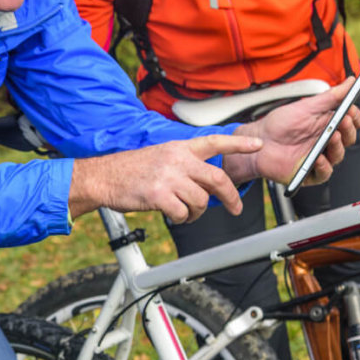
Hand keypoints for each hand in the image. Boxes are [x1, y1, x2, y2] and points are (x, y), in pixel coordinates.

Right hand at [70, 134, 263, 222]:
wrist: (102, 177)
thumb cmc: (128, 170)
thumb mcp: (159, 157)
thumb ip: (183, 165)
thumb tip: (205, 184)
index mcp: (178, 148)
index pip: (214, 141)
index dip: (238, 143)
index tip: (257, 145)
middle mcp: (176, 159)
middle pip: (217, 178)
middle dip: (231, 197)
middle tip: (235, 207)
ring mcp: (168, 177)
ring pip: (200, 200)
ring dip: (197, 212)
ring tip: (185, 212)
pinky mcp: (158, 195)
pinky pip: (183, 213)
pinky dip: (181, 218)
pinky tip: (172, 215)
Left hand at [225, 78, 359, 185]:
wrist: (257, 141)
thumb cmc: (280, 124)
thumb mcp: (306, 107)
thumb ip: (330, 96)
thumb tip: (351, 81)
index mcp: (327, 126)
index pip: (350, 123)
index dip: (355, 118)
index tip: (353, 112)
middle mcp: (326, 142)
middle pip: (347, 139)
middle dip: (348, 129)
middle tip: (344, 120)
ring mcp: (319, 158)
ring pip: (337, 156)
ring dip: (338, 146)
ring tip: (332, 136)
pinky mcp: (309, 173)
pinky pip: (323, 173)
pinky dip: (323, 166)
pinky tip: (318, 158)